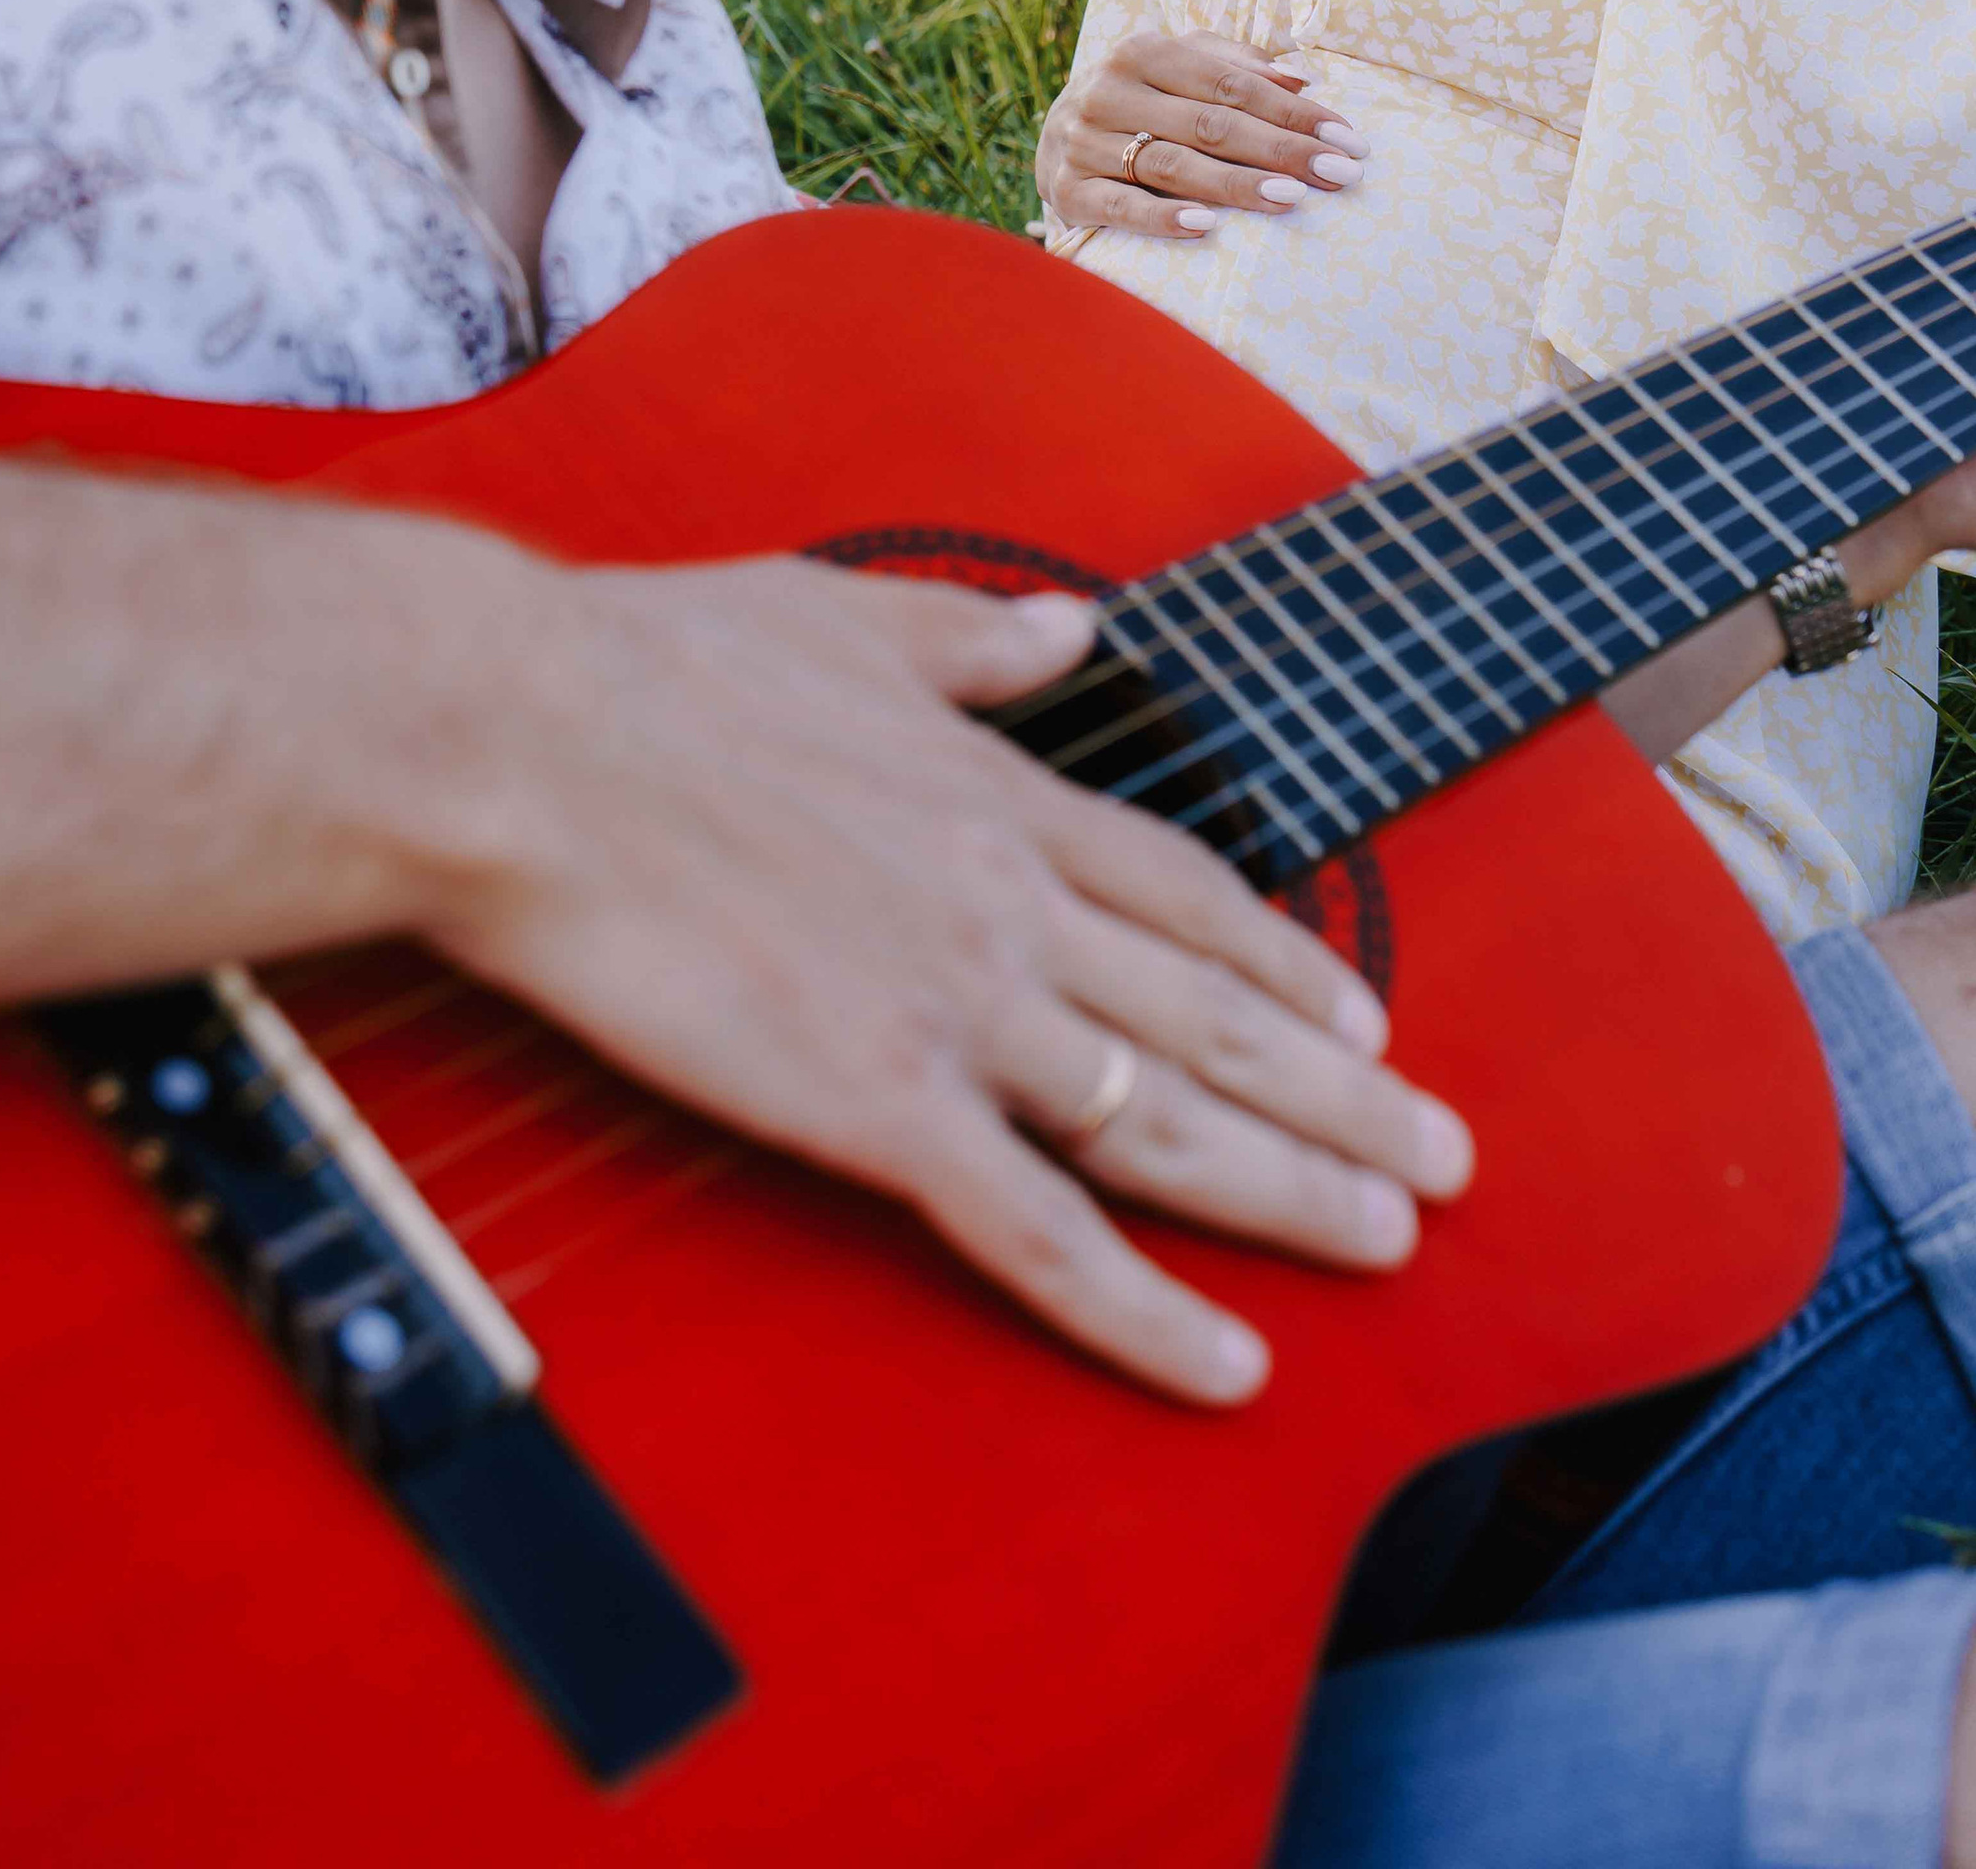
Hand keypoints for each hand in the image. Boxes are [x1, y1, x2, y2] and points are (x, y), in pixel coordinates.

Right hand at [430, 556, 1471, 1407]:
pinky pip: (1039, 1233)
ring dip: (1295, 1189)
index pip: (1188, 894)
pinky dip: (1141, 1309)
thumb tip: (1064, 626)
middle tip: (1446, 1156)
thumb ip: (969, 636)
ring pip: (1169, 1124)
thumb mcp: (838, 612)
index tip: (1363, 1009)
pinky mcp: (880, 1105)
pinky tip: (1222, 1362)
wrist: (530, 740)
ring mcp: (959, 1008)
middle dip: (1348, 1094)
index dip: (1288, 959)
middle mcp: (1010, 904)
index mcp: (995, 795)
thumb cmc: (651, 669)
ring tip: (1389, 1236)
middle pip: (1220, 1017)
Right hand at [1038, 29, 1367, 238]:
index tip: (1348, 138)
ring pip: (1171, 164)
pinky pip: (1121, 208)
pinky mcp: (1067, 191)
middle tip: (1341, 173)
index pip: (1231, 83)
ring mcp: (1083, 141)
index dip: (1293, 110)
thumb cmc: (1142, 99)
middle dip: (1281, 149)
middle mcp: (1107, 90)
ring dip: (1235, 183)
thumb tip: (1305, 74)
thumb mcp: (1180, 67)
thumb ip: (1236, 65)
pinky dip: (1163, 218)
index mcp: (1141, 51)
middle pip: (1209, 123)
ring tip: (1292, 198)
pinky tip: (1208, 227)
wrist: (1056, 140)